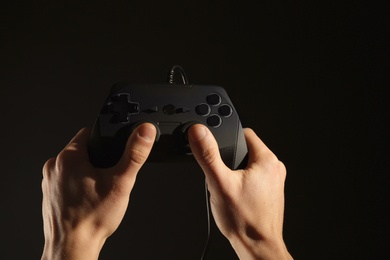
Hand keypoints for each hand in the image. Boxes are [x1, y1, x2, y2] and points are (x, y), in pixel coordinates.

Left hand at [41, 123, 155, 259]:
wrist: (73, 246)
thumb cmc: (91, 219)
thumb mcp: (121, 182)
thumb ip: (135, 154)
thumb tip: (145, 132)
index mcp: (69, 158)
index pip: (89, 133)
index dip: (105, 140)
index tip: (113, 152)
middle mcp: (54, 167)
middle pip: (82, 151)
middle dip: (98, 160)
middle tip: (109, 177)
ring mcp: (49, 182)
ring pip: (75, 167)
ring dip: (87, 173)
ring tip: (98, 191)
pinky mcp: (49, 195)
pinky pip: (66, 181)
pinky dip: (78, 186)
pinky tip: (88, 200)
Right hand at [188, 124, 292, 259]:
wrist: (257, 247)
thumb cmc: (244, 220)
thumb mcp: (219, 183)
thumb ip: (208, 155)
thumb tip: (199, 132)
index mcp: (267, 160)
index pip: (245, 133)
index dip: (228, 138)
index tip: (218, 149)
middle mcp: (275, 168)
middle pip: (246, 149)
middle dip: (230, 158)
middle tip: (222, 175)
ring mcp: (274, 181)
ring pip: (248, 164)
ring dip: (236, 172)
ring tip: (229, 188)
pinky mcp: (271, 192)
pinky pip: (253, 178)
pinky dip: (243, 182)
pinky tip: (236, 197)